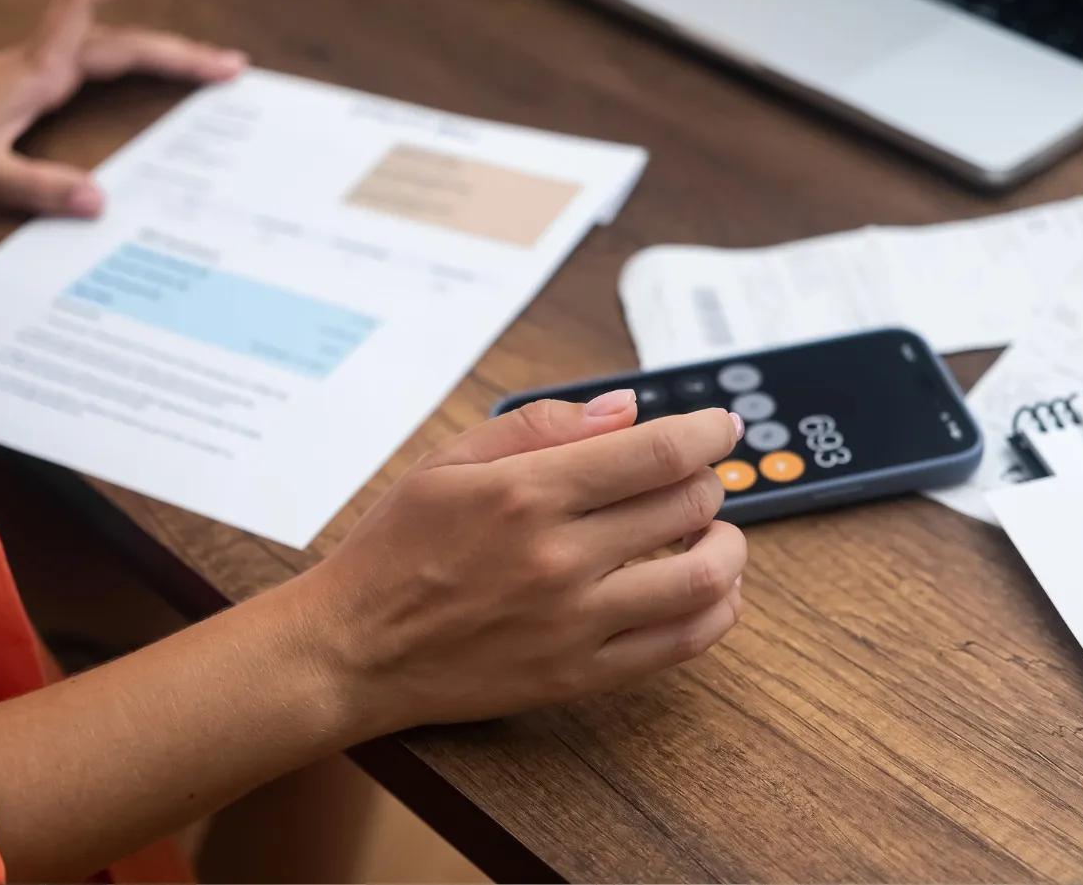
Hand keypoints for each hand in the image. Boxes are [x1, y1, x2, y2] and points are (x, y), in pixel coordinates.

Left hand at [0, 0, 245, 217]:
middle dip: (178, 47)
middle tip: (231, 65)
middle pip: (120, 39)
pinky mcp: (23, 90)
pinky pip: (91, 69)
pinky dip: (126, 68)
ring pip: (107, 50)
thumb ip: (35, 186)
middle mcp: (39, 64)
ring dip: (156, 55)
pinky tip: (137, 85)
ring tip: (202, 72)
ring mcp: (31, 74)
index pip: (87, 3)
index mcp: (35, 71)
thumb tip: (102, 201)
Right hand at [307, 392, 748, 733]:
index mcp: (526, 492)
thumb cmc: (394, 550)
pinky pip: (679, 644)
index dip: (707, 432)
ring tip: (716, 535)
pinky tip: (711, 591)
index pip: (656, 452)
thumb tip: (625, 408)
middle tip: (693, 479)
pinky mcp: (578, 675)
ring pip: (702, 578)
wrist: (352, 650)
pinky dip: (716, 611)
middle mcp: (558, 556)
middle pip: (687, 506)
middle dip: (706, 482)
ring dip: (729, 547)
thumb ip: (539, 425)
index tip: (719, 426)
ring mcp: (574, 622)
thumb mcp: (447, 462)